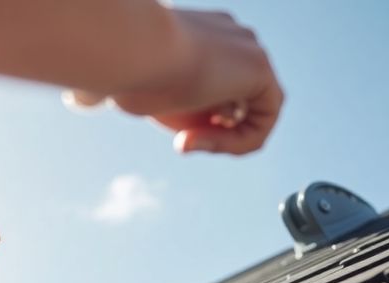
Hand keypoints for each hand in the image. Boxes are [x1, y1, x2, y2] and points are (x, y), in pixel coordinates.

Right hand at [65, 9, 283, 155]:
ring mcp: (248, 49)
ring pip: (253, 111)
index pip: (218, 85)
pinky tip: (203, 139)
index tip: (174, 130)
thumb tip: (123, 109)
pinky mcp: (260, 68)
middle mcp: (231, 38)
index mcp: (204, 35)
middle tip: (180, 140)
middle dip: (211, 129)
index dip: (200, 118)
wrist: (131, 48)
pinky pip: (265, 118)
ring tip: (187, 140)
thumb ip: (159, 97)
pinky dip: (237, 140)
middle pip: (238, 99)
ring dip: (221, 139)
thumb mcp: (142, 89)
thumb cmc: (124, 70)